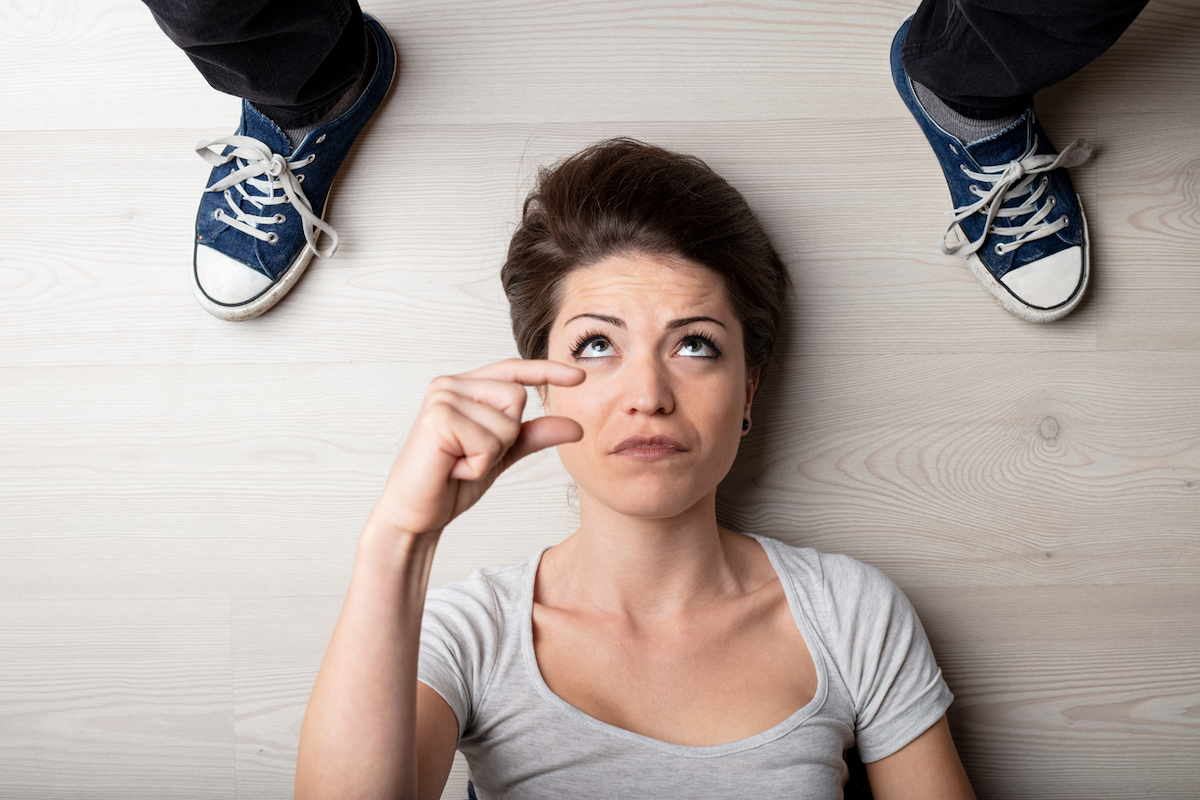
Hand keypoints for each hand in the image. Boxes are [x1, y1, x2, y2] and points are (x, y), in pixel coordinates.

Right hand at [371, 359, 584, 536]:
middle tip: (472, 455)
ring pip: (506, 422)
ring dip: (490, 455)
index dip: (546, 371)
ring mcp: (442, 397)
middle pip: (516, 397)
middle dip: (506, 437)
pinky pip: (488, 442)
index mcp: (465, 387)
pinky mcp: (438, 418)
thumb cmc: (451, 481)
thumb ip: (533, 436)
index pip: (512, 371)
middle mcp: (451, 384)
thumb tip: (575, 426)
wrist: (417, 514)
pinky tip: (453, 468)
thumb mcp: (501, 454)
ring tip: (460, 463)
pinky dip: (478, 465)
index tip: (579, 378)